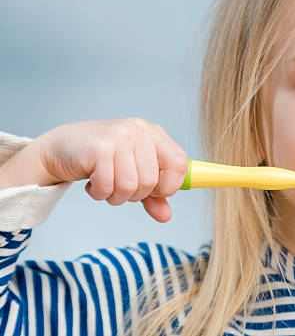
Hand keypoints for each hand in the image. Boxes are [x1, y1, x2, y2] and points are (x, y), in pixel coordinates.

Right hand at [31, 118, 187, 222]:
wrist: (62, 147)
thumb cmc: (102, 159)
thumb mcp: (134, 173)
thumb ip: (153, 195)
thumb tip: (166, 216)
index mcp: (155, 134)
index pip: (179, 163)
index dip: (170, 185)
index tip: (155, 191)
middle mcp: (139, 131)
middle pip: (152, 181)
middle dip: (136, 195)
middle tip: (121, 186)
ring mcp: (119, 137)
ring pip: (130, 186)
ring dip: (116, 196)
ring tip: (106, 185)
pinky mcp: (98, 148)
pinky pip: (107, 186)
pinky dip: (99, 193)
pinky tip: (93, 182)